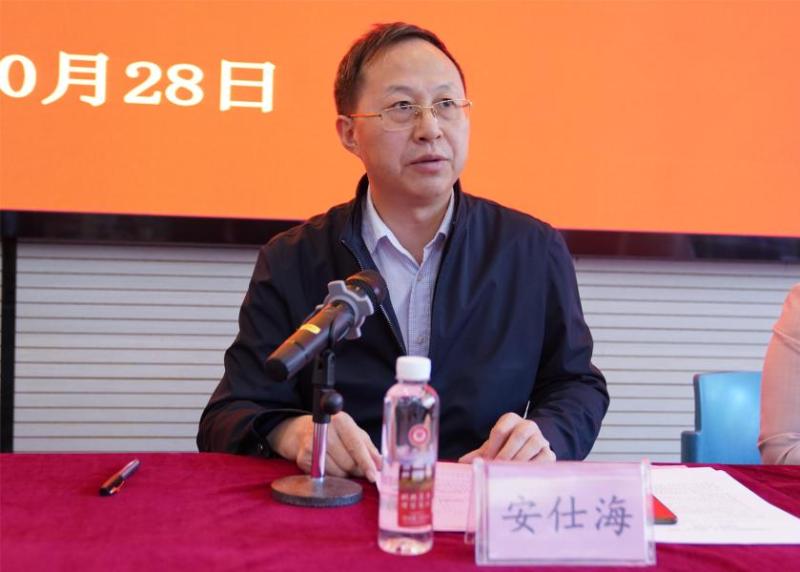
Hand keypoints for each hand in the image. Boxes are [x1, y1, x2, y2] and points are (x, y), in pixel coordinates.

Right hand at [267, 413, 381, 481]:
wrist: (300, 431)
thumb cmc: (333, 432)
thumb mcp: (353, 432)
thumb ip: (368, 448)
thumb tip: (380, 464)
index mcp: (341, 421)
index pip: (356, 446)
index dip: (366, 462)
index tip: (373, 476)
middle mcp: (324, 431)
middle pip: (348, 462)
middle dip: (356, 469)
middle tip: (356, 466)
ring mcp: (312, 445)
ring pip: (338, 472)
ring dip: (344, 473)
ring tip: (339, 461)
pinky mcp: (303, 459)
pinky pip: (326, 477)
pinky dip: (332, 475)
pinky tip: (329, 464)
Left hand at [458, 412, 555, 463]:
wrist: (531, 449)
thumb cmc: (507, 447)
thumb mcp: (493, 447)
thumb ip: (479, 453)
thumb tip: (462, 462)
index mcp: (511, 420)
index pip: (501, 429)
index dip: (492, 446)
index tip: (487, 460)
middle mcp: (528, 425)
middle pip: (519, 435)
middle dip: (506, 453)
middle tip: (497, 467)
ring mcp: (540, 438)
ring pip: (533, 444)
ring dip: (520, 459)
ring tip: (509, 472)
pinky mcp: (549, 452)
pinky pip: (544, 457)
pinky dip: (533, 466)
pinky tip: (523, 475)